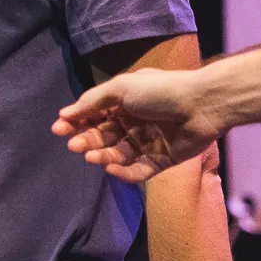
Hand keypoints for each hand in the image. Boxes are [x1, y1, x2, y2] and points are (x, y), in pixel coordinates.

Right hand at [53, 70, 230, 182]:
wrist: (202, 104)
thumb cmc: (160, 91)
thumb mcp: (121, 88)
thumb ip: (93, 101)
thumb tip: (65, 113)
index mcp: (126, 102)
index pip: (95, 115)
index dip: (77, 122)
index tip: (58, 130)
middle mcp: (136, 122)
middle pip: (105, 136)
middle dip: (88, 141)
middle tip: (74, 146)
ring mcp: (150, 142)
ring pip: (120, 154)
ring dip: (103, 156)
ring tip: (92, 156)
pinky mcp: (163, 161)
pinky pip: (139, 171)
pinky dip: (125, 172)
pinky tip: (113, 168)